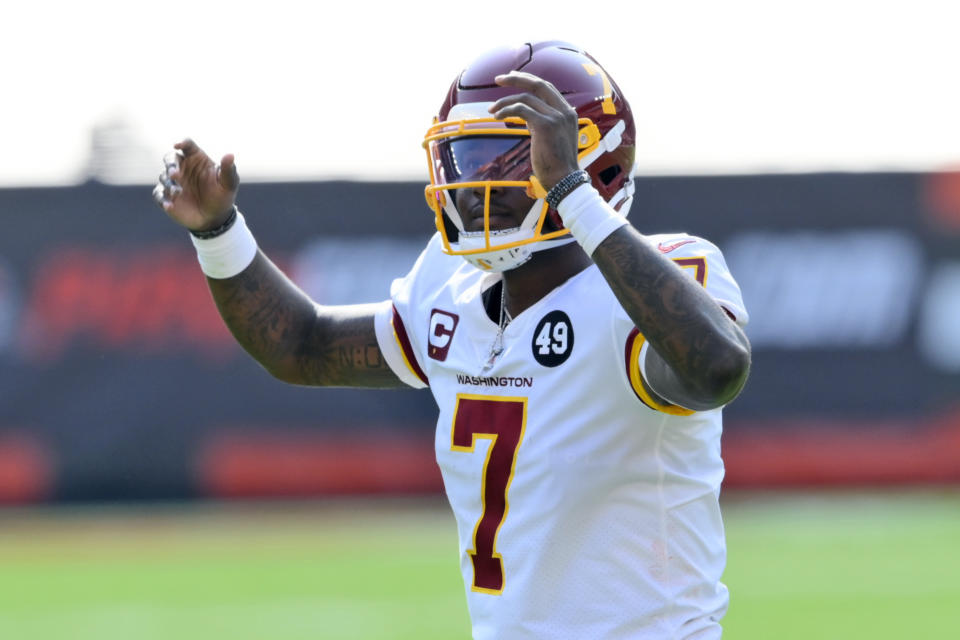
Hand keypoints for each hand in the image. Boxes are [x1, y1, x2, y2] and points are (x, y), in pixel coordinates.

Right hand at [152, 139, 238, 231]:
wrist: (216, 217)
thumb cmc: (222, 195)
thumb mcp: (229, 183)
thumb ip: (228, 169)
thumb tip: (230, 155)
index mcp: (197, 159)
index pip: (187, 145)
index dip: (182, 142)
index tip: (178, 145)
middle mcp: (182, 167)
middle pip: (170, 158)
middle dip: (170, 164)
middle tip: (175, 173)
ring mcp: (173, 182)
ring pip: (164, 176)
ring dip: (169, 183)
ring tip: (178, 191)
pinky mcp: (167, 196)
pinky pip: (159, 195)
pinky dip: (163, 200)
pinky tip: (170, 206)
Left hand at [489, 71, 579, 189]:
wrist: (564, 181)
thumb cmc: (556, 165)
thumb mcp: (554, 138)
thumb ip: (543, 123)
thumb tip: (526, 115)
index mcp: (568, 112)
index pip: (547, 87)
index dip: (528, 80)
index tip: (512, 78)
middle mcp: (564, 111)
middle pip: (538, 84)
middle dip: (516, 78)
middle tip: (497, 79)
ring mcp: (555, 117)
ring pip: (525, 98)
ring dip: (505, 102)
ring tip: (492, 110)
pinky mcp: (545, 125)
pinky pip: (521, 109)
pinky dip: (506, 110)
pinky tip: (497, 117)